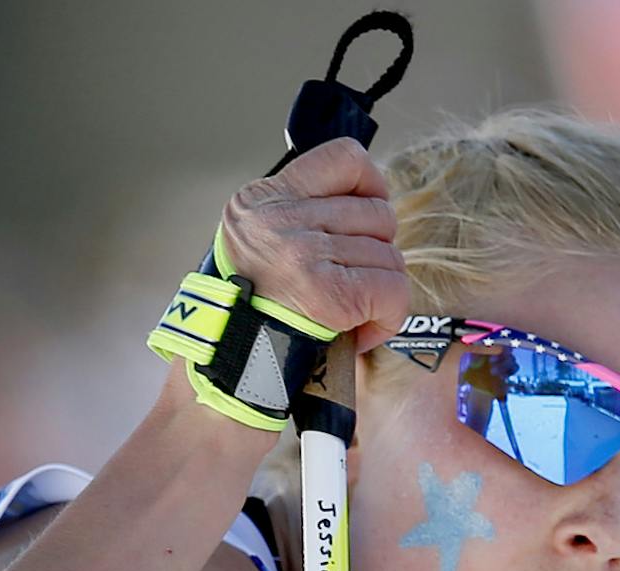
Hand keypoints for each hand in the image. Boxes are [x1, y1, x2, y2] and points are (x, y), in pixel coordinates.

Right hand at [217, 137, 411, 352]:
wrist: (227, 363)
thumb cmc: (251, 305)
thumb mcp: (259, 236)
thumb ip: (303, 212)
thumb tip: (368, 204)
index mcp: (263, 198)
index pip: (346, 158)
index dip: (371, 186)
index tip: (363, 217)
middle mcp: (281, 220)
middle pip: (378, 214)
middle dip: (377, 251)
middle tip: (353, 279)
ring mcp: (303, 255)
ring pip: (390, 256)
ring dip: (382, 288)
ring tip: (355, 310)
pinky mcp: (327, 295)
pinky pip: (393, 290)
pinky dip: (389, 314)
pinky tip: (365, 329)